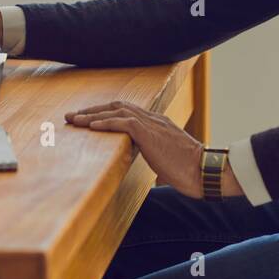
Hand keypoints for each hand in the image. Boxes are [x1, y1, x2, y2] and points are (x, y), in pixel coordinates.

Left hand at [66, 101, 210, 197]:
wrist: (205, 170)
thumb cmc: (191, 172)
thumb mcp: (169, 162)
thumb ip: (158, 159)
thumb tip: (156, 173)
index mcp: (158, 124)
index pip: (127, 111)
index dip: (106, 113)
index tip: (90, 119)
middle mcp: (154, 119)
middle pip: (117, 106)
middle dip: (93, 110)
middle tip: (73, 116)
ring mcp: (152, 124)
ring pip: (116, 111)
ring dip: (92, 114)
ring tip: (74, 119)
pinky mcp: (150, 133)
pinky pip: (123, 122)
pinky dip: (105, 122)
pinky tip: (91, 126)